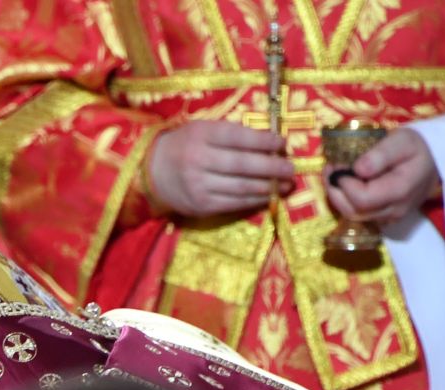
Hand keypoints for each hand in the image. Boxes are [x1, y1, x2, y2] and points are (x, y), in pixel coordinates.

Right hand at [148, 120, 295, 217]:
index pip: (238, 137)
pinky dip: (254, 200)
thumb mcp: (203, 129)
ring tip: (287, 184)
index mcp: (201, 135)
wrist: (153, 172)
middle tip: (291, 168)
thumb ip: (231, 134)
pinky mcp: (201, 205)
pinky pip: (234, 203)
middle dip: (272, 167)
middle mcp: (199, 160)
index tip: (282, 143)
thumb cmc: (185, 145)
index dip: (263, 141)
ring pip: (241, 187)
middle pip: (243, 165)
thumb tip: (269, 142)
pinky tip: (269, 196)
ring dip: (268, 186)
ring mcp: (199, 185)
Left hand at [327, 127, 438, 225]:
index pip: (361, 199)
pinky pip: (360, 216)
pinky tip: (346, 185)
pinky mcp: (386, 218)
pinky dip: (347, 202)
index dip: (344, 184)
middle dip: (335, 191)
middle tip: (329, 170)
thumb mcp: (402, 141)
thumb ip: (380, 155)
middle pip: (354, 212)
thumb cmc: (417, 147)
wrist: (435, 159)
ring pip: (354, 216)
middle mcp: (394, 210)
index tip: (336, 165)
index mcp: (399, 191)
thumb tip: (357, 169)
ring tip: (334, 176)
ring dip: (338, 197)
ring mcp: (390, 217)